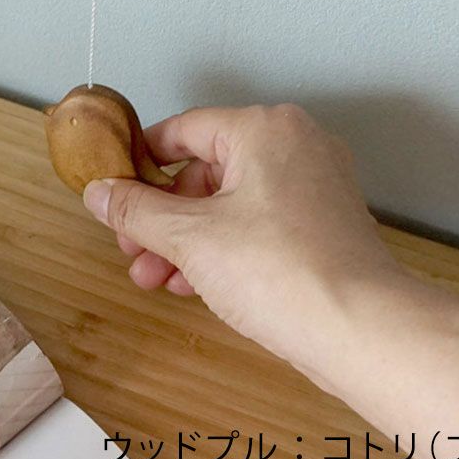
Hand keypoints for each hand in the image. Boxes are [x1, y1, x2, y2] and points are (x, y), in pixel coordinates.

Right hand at [82, 104, 402, 387]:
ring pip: (230, 201)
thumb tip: (96, 192)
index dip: (141, 162)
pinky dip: (223, 247)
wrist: (362, 330)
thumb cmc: (277, 270)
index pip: (183, 130)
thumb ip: (136, 210)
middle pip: (206, 169)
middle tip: (131, 249)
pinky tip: (191, 285)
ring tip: (153, 278)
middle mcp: (294, 143)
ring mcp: (315, 184)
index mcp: (264, 128)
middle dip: (161, 215)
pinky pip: (258, 222)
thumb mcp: (190, 237)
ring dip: (186, 238)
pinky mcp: (324, 223)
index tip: (112, 192)